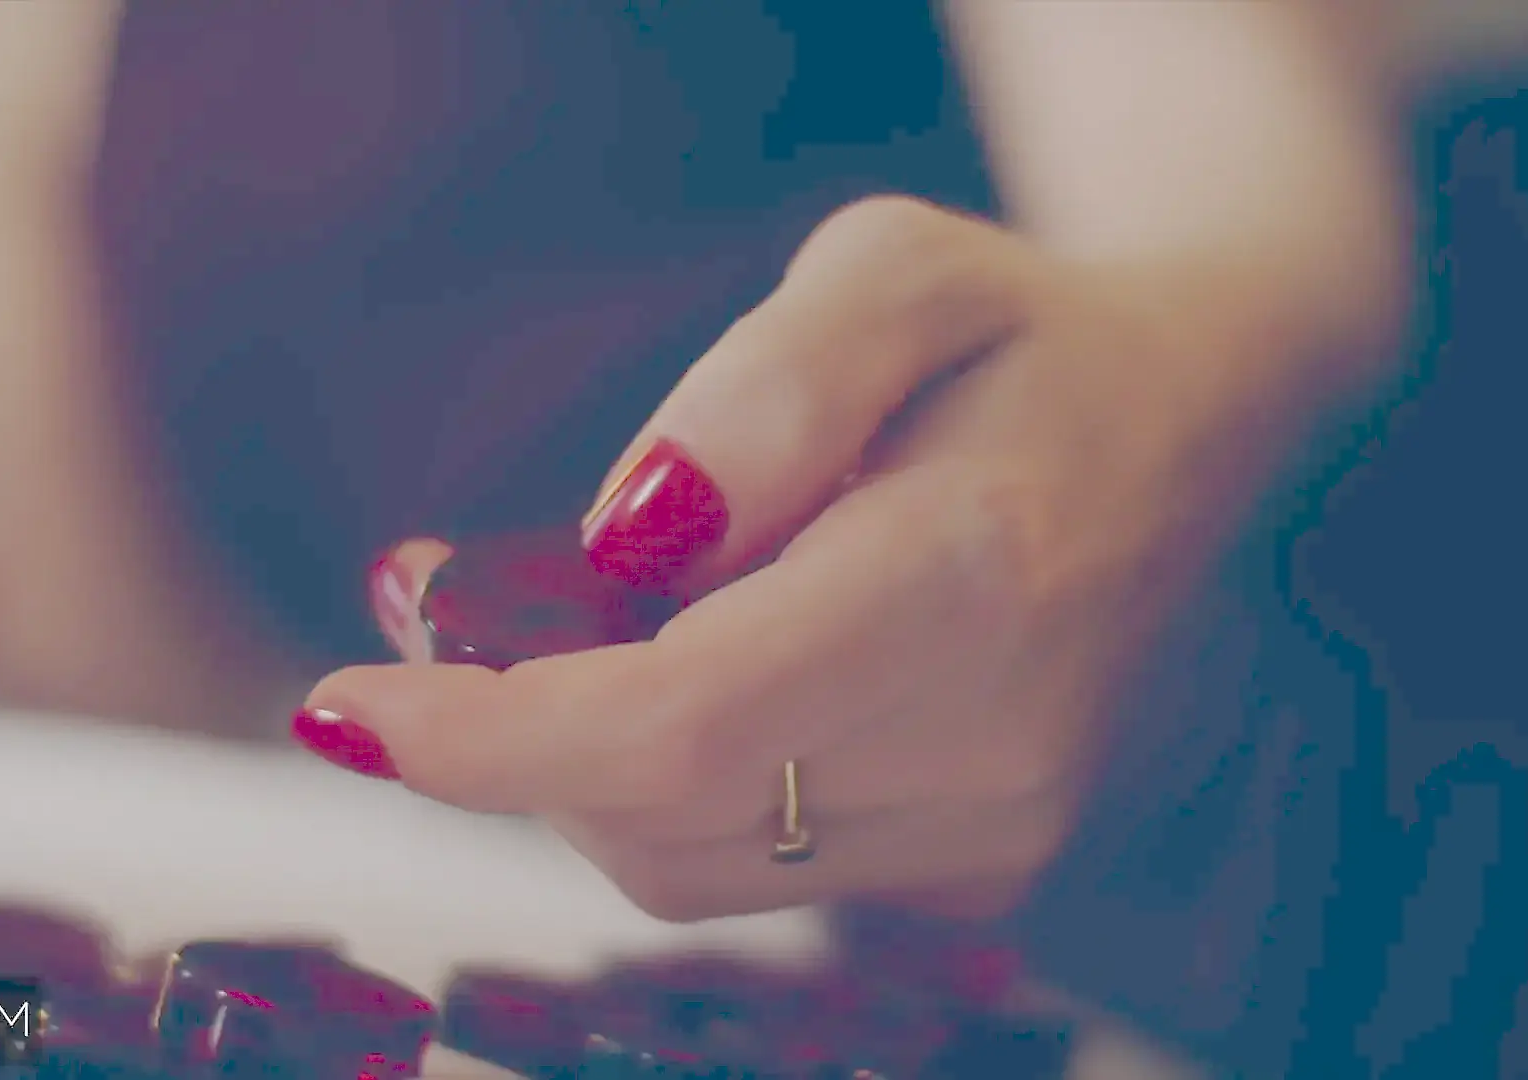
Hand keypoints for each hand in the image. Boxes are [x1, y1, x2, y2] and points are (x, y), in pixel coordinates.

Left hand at [300, 196, 1324, 921]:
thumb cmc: (1018, 334)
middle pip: (655, 810)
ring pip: (681, 856)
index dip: (489, 739)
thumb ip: (761, 390)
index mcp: (970, 582)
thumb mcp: (889, 272)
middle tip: (431, 593)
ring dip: (568, 756)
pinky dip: (656, 784)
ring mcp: (991, 829)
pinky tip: (665, 667)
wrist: (1186, 431)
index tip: (341, 710)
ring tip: (546, 611)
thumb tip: (626, 540)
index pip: (685, 726)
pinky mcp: (969, 865)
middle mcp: (991, 747)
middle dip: (499, 727)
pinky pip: (746, 860)